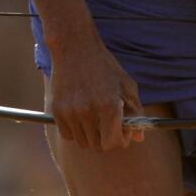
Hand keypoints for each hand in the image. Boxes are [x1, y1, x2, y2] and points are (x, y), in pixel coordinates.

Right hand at [49, 36, 144, 150]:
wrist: (75, 48)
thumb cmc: (105, 67)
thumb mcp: (127, 86)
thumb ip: (135, 113)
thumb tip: (139, 138)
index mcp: (109, 107)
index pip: (113, 144)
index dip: (120, 141)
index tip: (121, 134)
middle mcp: (88, 112)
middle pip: (97, 146)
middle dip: (105, 138)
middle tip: (108, 124)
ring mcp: (70, 112)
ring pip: (82, 142)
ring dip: (90, 134)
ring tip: (94, 115)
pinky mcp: (56, 111)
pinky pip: (67, 134)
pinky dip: (75, 129)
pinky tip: (81, 113)